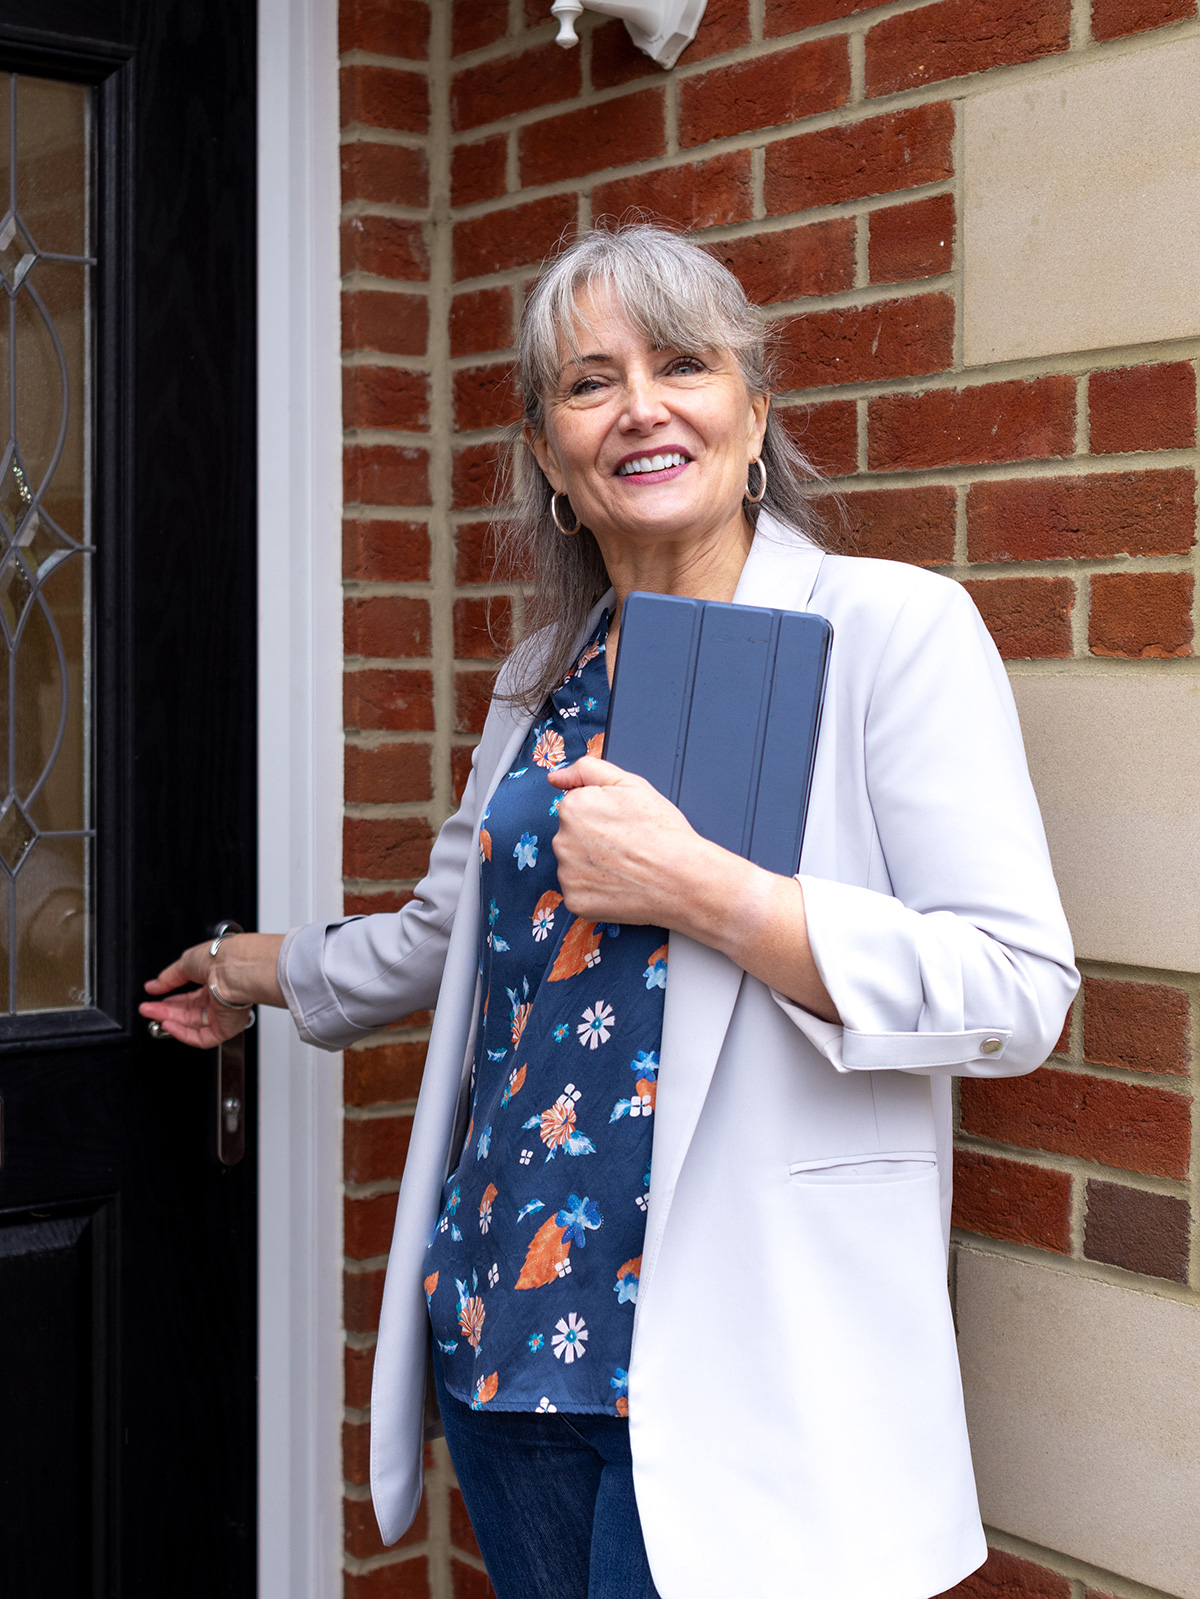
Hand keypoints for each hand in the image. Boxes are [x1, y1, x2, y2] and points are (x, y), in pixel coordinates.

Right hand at [140, 940, 250, 1048]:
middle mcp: (220, 999)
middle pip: (187, 1012)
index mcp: (215, 982)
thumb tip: (152, 986)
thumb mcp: (186, 963)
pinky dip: (182, 1034)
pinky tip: (168, 1025)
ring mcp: (223, 1015)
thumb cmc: (220, 958)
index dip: (171, 1000)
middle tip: (146, 1009)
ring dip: (169, 1021)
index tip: (154, 999)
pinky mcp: (225, 1029)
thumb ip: (168, 978)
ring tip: (152, 1015)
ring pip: (191, 1024)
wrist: (236, 968)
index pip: (190, 997)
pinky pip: (201, 1038)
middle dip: (165, 1010)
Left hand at [547, 756, 729, 926]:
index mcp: (573, 808)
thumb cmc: (662, 833)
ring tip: (624, 866)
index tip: (621, 824)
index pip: (576, 808)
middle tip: (626, 846)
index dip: (601, 815)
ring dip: (593, 865)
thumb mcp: (630, 783)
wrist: (682, 878)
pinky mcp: (575, 900)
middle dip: (594, 840)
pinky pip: (580, 891)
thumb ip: (587, 770)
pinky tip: (618, 883)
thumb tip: (556, 777)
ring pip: (575, 865)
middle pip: (572, 837)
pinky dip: (595, 890)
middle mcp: (562, 840)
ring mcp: (567, 874)